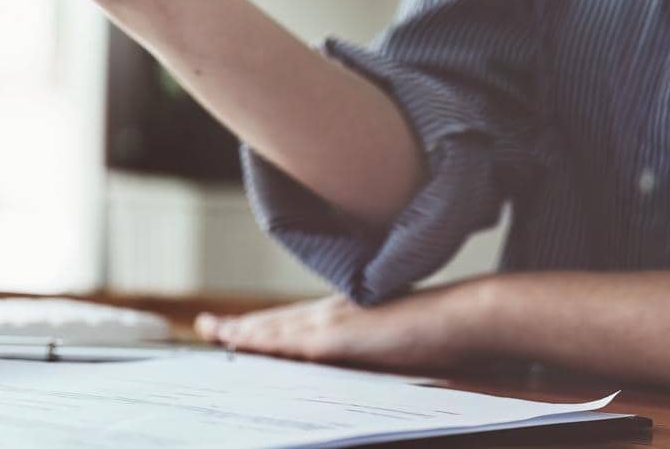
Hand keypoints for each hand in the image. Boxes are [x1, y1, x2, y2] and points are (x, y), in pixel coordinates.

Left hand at [194, 280, 495, 372]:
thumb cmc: (444, 332)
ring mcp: (334, 321)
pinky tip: (239, 343)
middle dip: (240, 327)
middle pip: (276, 321)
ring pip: (274, 327)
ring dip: (241, 332)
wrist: (464, 315)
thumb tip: (370, 359)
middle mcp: (333, 311)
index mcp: (348, 312)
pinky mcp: (337, 336)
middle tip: (205, 325)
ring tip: (211, 332)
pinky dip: (260, 341)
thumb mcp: (400, 342)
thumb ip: (378, 347)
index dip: (265, 324)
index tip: (239, 326)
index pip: (295, 320)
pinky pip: (287, 341)